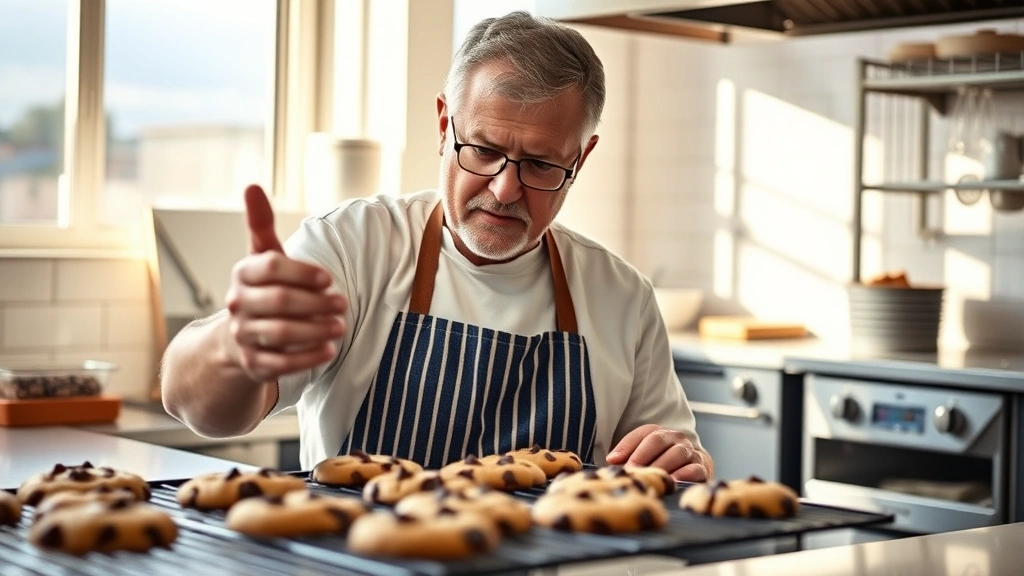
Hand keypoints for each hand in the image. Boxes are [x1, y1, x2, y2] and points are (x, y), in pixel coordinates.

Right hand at [224, 184, 347, 381]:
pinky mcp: (254, 365)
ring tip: (340, 327)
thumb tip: (251, 185)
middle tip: (343, 304)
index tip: (328, 278)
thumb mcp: (261, 256)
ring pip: (282, 333)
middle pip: (280, 301)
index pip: (270, 268)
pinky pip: (282, 365)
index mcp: (243, 274)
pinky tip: (329, 350)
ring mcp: (244, 336)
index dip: (302, 272)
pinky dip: (308, 358)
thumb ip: (261, 224)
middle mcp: (238, 304)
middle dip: (316, 303)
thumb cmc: (261, 290)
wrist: (237, 340)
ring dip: (316, 330)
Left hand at [606, 424, 711, 481]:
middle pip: (658, 440)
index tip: (613, 460)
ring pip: (676, 453)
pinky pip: (694, 468)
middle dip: (642, 455)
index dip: (627, 446)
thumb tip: (612, 460)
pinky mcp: (702, 467)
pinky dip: (683, 475)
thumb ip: (627, 456)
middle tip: (632, 470)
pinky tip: (671, 483)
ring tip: (649, 478)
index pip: (642, 433)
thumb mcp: (643, 457)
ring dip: (661, 466)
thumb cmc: (663, 464)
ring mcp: (690, 451)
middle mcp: (676, 438)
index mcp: (659, 433)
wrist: (696, 469)